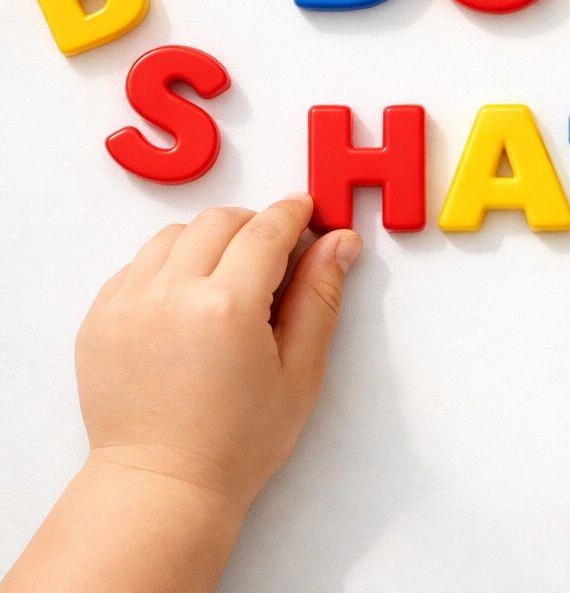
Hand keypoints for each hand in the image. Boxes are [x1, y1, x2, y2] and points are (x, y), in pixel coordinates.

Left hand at [74, 194, 360, 512]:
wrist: (162, 487)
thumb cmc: (237, 440)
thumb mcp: (300, 370)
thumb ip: (321, 296)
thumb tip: (339, 241)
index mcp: (228, 307)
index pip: (267, 229)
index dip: (294, 214)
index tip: (307, 212)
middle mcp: (172, 294)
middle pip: (219, 220)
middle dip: (253, 224)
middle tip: (273, 254)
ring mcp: (128, 304)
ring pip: (174, 234)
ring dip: (208, 240)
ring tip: (227, 278)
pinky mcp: (99, 318)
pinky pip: (138, 264)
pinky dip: (168, 266)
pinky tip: (187, 299)